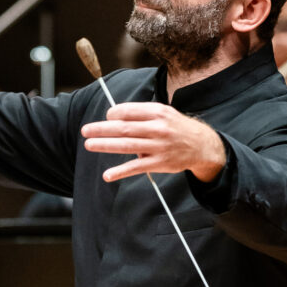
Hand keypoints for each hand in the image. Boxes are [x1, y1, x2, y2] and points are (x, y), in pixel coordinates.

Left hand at [80, 102, 225, 183]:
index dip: (113, 114)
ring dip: (105, 145)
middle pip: (124, 128)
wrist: (201, 145)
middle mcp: (158, 128)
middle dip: (102, 129)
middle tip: (85, 130)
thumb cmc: (176, 127)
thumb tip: (114, 116)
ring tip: (89, 145)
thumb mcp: (164, 113)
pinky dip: (120, 172)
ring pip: (127, 145)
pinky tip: (107, 175)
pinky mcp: (159, 163)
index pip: (129, 111)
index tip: (106, 118)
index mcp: (158, 112)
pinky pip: (136, 168)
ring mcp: (158, 147)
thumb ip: (142, 113)